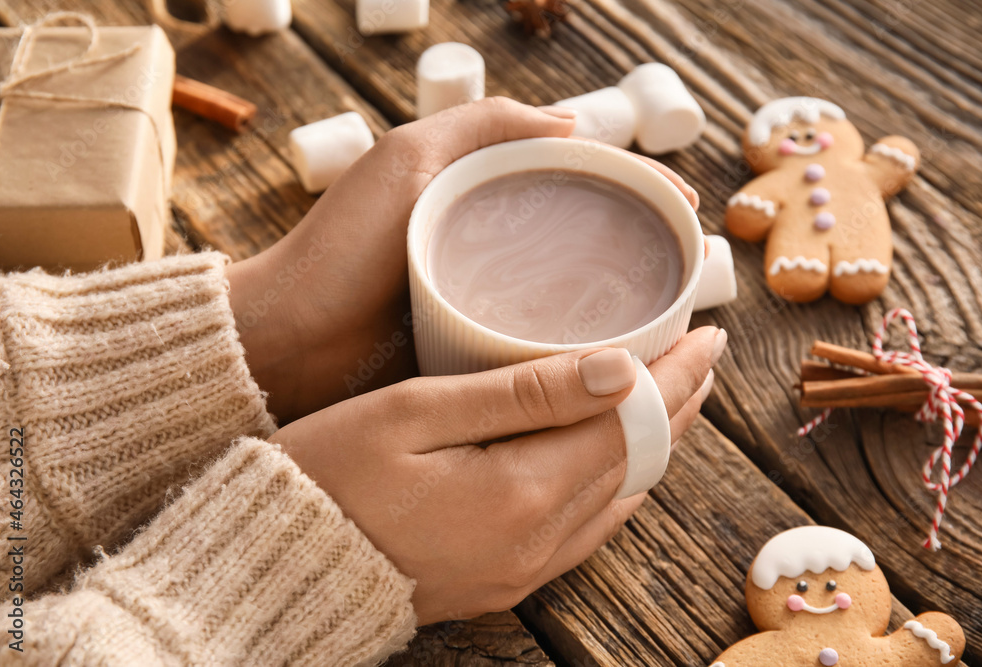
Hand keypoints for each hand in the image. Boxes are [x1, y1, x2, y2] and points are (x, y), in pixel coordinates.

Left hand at [227, 98, 699, 422]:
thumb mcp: (406, 162)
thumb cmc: (338, 249)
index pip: (579, 184)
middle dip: (644, 251)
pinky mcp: (478, 357)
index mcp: (481, 196)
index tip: (686, 212)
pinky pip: (544, 349)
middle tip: (692, 274)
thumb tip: (575, 123)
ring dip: (626, 307)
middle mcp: (491, 248)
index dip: (638, 193)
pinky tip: (619, 364)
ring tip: (675, 321)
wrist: (286, 343)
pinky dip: (585, 353)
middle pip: (586, 242)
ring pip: (574, 299)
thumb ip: (480, 125)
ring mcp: (487, 304)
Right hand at [270, 326, 723, 624]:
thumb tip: (619, 367)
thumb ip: (519, 393)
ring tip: (673, 394)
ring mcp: (522, 569)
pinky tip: (615, 455)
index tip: (706, 331)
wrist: (275, 566)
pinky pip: (588, 528)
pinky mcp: (504, 580)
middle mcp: (536, 542)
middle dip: (678, 404)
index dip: (674, 374)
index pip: (629, 422)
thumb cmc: (326, 474)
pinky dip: (616, 481)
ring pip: (620, 497)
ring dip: (653, 442)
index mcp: (519, 493)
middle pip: (637, 462)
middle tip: (703, 352)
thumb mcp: (412, 413)